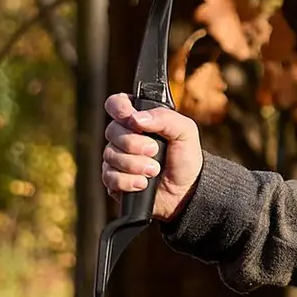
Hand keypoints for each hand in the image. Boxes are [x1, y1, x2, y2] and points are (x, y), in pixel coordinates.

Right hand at [100, 93, 204, 221]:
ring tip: (154, 171)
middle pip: (112, 131)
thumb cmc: (186, 158)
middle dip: (134, 143)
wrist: (186, 192)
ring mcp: (116, 158)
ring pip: (111, 155)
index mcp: (139, 119)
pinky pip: (109, 177)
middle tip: (155, 151)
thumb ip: (164, 117)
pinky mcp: (114, 180)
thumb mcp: (185, 131)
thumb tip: (136, 119)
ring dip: (135, 165)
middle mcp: (124, 136)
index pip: (116, 103)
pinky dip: (128, 181)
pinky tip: (143, 184)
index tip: (133, 120)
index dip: (119, 108)